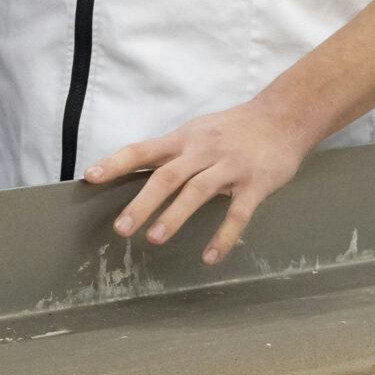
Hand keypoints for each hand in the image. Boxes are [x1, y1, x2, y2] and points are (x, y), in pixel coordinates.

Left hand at [81, 99, 315, 263]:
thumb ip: (170, 152)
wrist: (284, 118)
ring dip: (174, 216)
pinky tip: (210, 257)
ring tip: (154, 239)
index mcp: (183, 140)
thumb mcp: (197, 132)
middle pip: (167, 176)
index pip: (142, 150)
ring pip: (198, 192)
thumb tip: (132, 169)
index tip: (90, 177)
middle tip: (120, 228)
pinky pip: (238, 213)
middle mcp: (203, 151)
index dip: (115, 163)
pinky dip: (224, 236)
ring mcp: (229, 167)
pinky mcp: (255, 184)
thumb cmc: (233, 129)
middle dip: (142, 202)